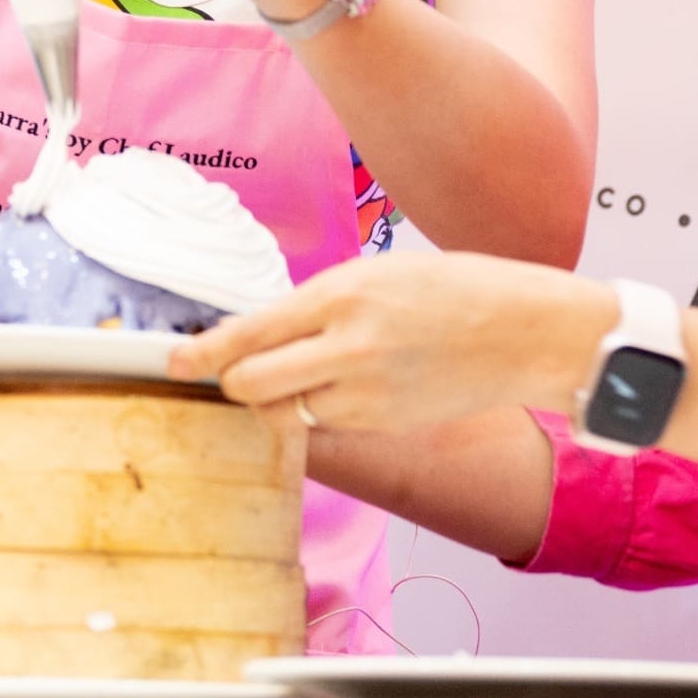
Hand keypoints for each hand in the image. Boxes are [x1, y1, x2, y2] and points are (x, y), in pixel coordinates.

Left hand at [168, 253, 618, 432]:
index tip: (173, 361)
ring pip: (286, 410)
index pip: (249, 333)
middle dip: (232, 381)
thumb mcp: (377, 274)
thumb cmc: (455, 288)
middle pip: (250, 386)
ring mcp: (365, 393)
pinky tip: (352, 383)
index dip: (201, 353)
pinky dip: (321, 408)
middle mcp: (346, 348)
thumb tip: (268, 331)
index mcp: (341, 295)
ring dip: (281, 397)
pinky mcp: (383, 423)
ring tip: (315, 368)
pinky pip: (326, 422)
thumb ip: (321, 303)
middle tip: (234, 371)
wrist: (524, 331)